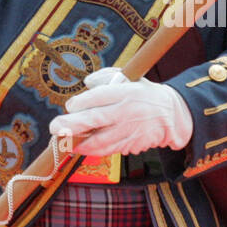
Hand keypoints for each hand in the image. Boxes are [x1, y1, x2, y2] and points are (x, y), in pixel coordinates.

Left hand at [50, 74, 192, 156]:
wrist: (172, 115)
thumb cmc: (145, 93)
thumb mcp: (130, 77)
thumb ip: (106, 76)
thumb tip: (86, 83)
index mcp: (126, 91)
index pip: (99, 96)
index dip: (80, 102)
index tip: (70, 106)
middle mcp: (127, 111)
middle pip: (96, 119)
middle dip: (72, 124)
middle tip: (55, 127)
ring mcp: (129, 130)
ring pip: (100, 140)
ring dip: (78, 143)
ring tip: (63, 142)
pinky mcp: (131, 144)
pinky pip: (108, 150)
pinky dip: (92, 150)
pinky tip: (79, 148)